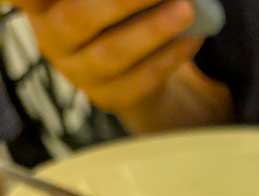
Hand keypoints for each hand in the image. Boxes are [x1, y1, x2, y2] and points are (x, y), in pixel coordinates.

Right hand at [16, 1, 201, 117]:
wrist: (127, 66)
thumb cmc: (110, 12)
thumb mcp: (99, 0)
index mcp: (40, 5)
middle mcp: (51, 38)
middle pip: (79, 18)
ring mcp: (78, 74)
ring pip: (113, 52)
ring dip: (153, 29)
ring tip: (187, 9)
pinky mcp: (108, 98)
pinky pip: (142, 78)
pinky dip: (171, 56)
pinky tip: (193, 37)